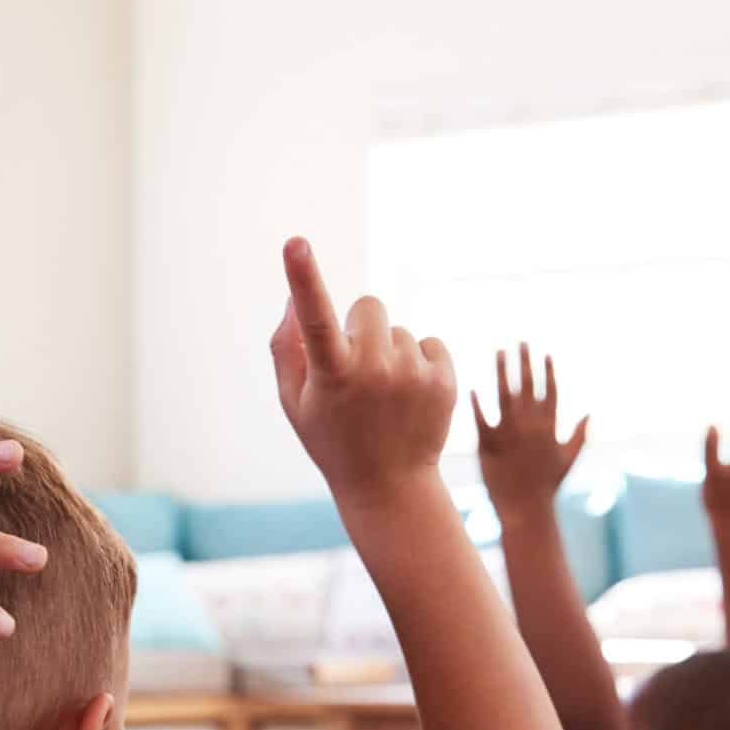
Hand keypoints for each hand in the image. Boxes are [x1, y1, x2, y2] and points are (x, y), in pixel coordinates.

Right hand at [270, 238, 456, 503]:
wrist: (391, 487)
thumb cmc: (333, 440)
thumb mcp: (295, 403)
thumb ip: (287, 348)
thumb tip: (294, 297)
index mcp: (331, 375)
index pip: (314, 318)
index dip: (303, 278)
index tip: (296, 243)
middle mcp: (373, 370)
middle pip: (368, 305)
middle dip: (360, 327)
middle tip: (356, 369)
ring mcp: (412, 374)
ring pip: (397, 329)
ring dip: (388, 351)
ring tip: (384, 395)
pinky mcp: (443, 378)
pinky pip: (426, 342)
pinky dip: (417, 361)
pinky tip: (409, 394)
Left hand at [469, 343, 587, 514]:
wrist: (525, 511)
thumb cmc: (548, 487)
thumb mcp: (568, 460)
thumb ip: (579, 435)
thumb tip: (589, 414)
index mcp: (549, 427)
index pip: (550, 391)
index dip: (547, 371)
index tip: (544, 353)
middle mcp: (529, 426)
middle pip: (527, 385)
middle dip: (525, 362)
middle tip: (520, 341)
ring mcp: (508, 434)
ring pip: (503, 394)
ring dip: (502, 371)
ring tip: (500, 352)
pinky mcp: (487, 444)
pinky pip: (481, 418)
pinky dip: (477, 403)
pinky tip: (473, 387)